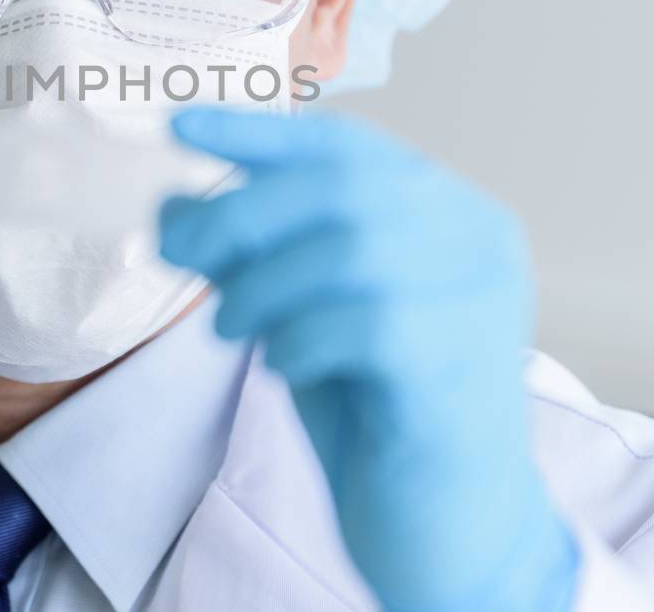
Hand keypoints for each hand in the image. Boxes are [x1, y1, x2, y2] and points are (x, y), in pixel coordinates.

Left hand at [160, 108, 579, 611]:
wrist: (445, 531)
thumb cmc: (374, 411)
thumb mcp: (300, 312)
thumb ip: (251, 255)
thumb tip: (172, 202)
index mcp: (448, 210)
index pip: (348, 145)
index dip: (259, 131)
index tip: (180, 122)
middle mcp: (479, 240)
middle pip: (343, 188)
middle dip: (242, 215)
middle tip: (184, 256)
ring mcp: (481, 301)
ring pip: (350, 251)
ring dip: (263, 287)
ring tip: (232, 329)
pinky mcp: (464, 367)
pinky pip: (365, 325)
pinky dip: (300, 340)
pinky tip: (284, 365)